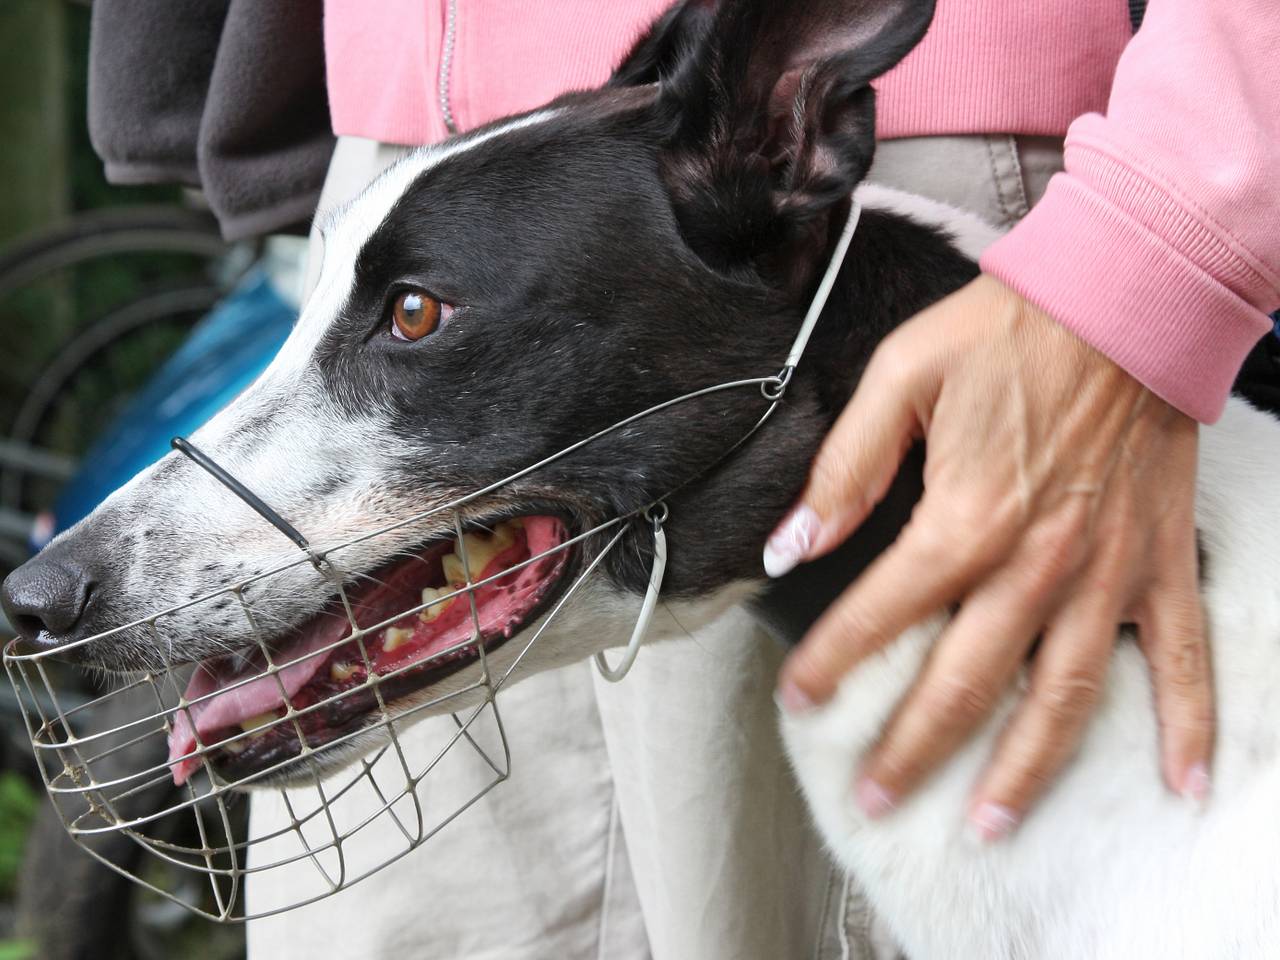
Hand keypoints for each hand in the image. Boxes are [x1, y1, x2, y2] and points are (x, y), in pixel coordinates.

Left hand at [765, 274, 1212, 839]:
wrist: (1122, 299)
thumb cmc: (1008, 333)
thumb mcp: (900, 377)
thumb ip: (844, 469)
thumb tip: (788, 542)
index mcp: (966, 518)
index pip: (881, 612)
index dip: (831, 661)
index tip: (797, 699)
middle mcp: (1037, 564)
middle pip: (965, 681)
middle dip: (913, 748)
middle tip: (876, 800)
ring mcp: (1107, 572)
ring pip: (1065, 697)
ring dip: (1025, 769)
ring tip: (988, 825)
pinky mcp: (1163, 562)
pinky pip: (1184, 658)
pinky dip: (1189, 725)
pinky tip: (1181, 785)